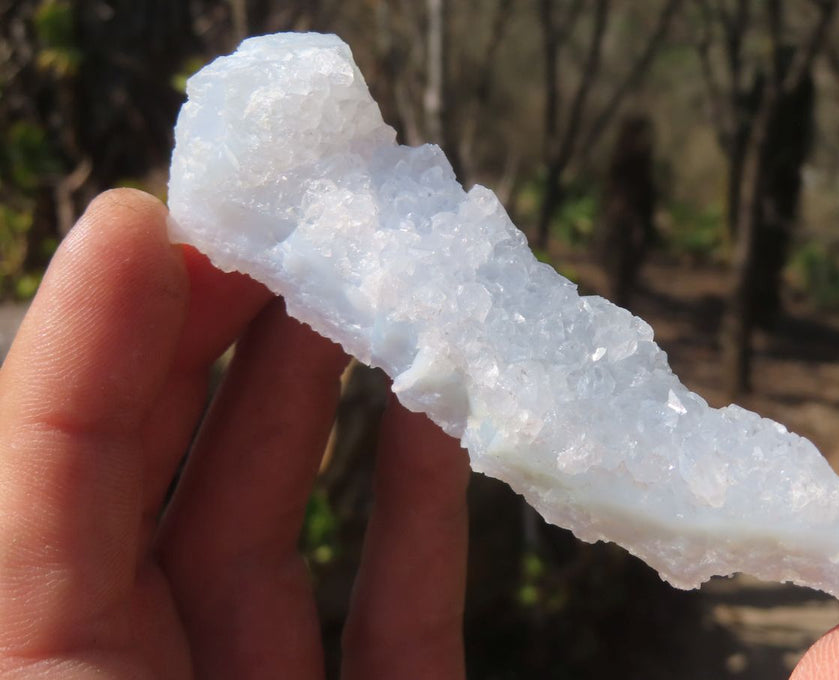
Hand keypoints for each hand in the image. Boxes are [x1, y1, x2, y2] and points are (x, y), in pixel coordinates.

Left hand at [0, 189, 469, 678]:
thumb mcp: (26, 631)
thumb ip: (54, 440)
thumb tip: (120, 231)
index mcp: (40, 640)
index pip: (72, 450)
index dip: (126, 321)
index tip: (202, 215)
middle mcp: (150, 653)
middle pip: (190, 467)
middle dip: (240, 333)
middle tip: (297, 227)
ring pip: (294, 521)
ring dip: (333, 397)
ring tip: (369, 283)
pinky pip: (409, 612)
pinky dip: (428, 506)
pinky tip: (443, 413)